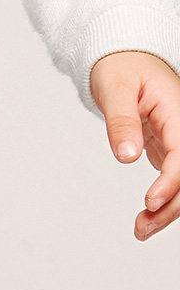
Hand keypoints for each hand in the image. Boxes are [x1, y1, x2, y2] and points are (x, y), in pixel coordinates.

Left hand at [90, 49, 179, 239]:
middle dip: (172, 204)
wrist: (124, 58)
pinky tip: (146, 220)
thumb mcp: (116, 89)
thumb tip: (126, 155)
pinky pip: (173, 178)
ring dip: (168, 209)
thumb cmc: (120, 67)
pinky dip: (162, 201)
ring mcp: (178, 139)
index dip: (171, 180)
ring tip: (141, 230)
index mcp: (177, 109)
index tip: (151, 201)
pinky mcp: (169, 148)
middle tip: (143, 227)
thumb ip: (121, 122)